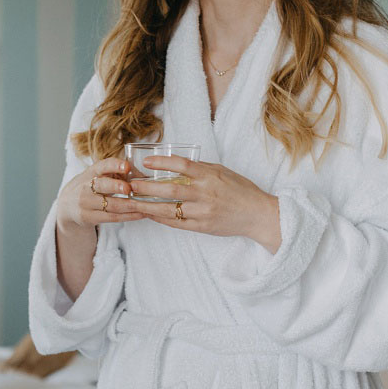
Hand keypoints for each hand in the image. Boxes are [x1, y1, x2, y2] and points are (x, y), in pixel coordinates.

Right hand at [56, 157, 146, 235]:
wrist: (67, 206)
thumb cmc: (89, 187)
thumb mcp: (96, 176)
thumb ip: (115, 173)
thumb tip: (142, 174)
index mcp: (91, 172)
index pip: (102, 166)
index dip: (114, 165)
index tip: (127, 166)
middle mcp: (86, 187)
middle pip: (102, 186)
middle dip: (116, 186)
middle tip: (130, 188)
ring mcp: (86, 203)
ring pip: (110, 205)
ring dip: (129, 205)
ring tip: (144, 205)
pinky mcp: (89, 217)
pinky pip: (112, 218)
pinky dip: (128, 216)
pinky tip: (140, 214)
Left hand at [131, 155, 281, 251]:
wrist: (257, 215)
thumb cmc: (240, 190)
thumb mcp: (222, 172)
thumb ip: (200, 168)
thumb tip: (176, 162)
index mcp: (210, 176)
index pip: (182, 165)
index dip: (162, 162)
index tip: (146, 161)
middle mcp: (205, 193)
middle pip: (170, 188)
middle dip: (146, 186)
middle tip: (129, 184)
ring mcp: (202, 212)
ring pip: (169, 208)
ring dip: (148, 204)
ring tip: (132, 200)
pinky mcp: (202, 227)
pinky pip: (176, 223)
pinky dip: (160, 218)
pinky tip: (149, 214)